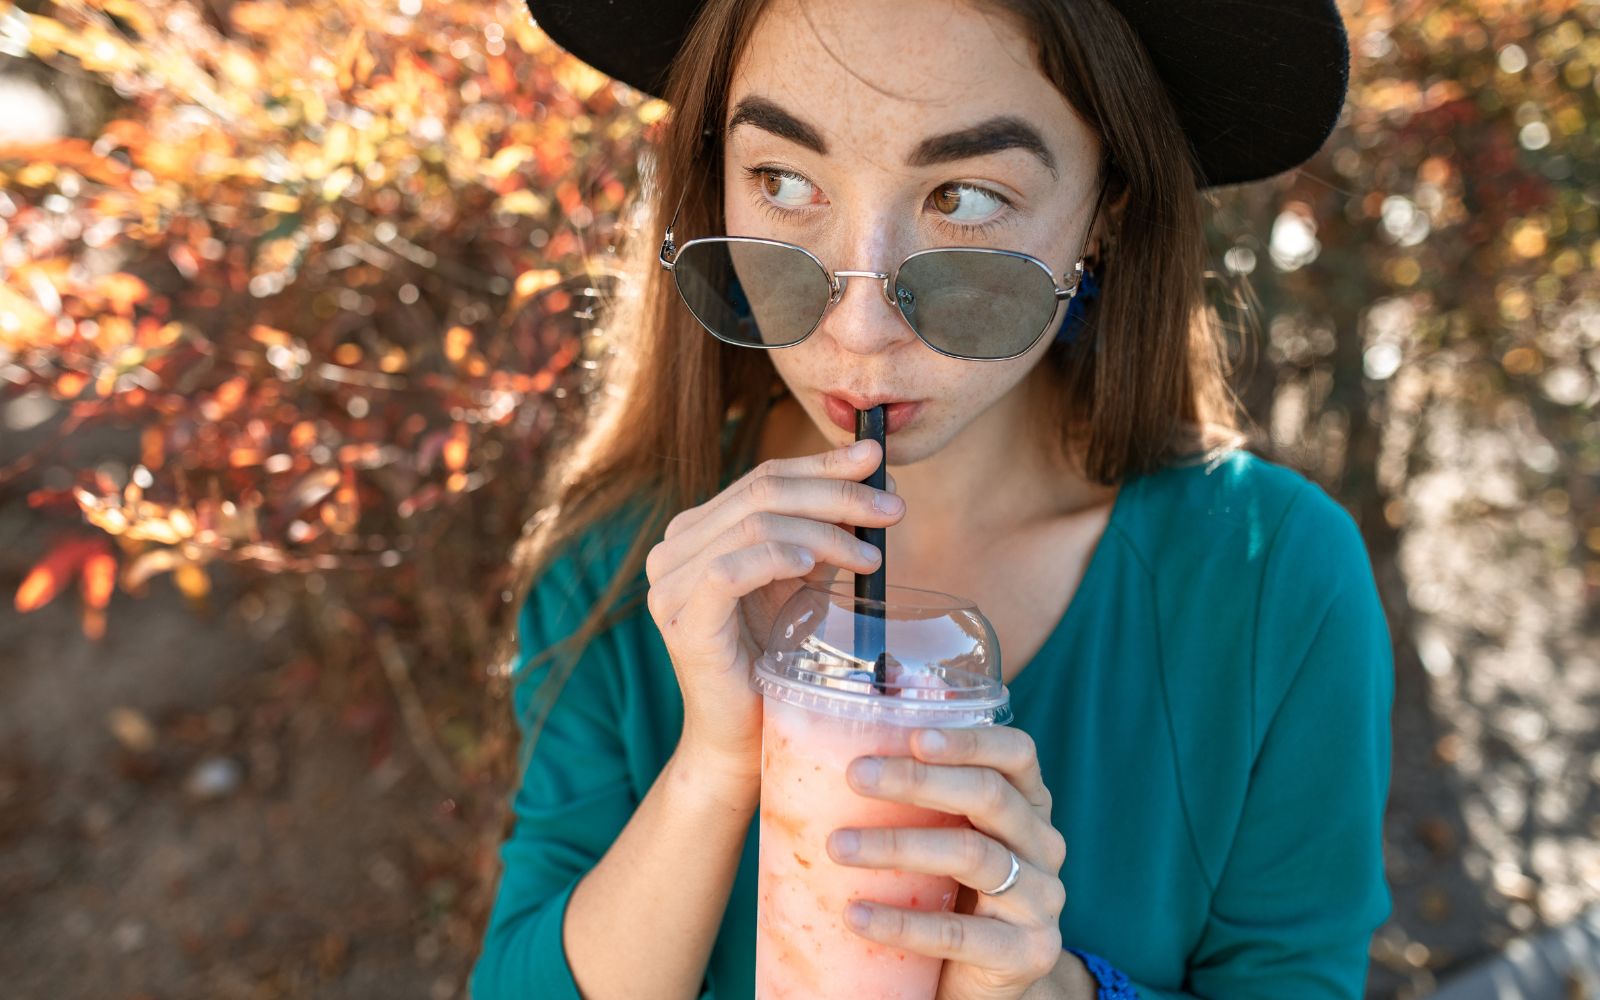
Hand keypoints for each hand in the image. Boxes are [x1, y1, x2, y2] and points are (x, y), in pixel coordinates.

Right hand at [643, 439, 903, 778]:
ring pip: (753, 524)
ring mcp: (669, 583)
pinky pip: (728, 568)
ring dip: (822, 530)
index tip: (879, 462)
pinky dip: (776, 557)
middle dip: (836, 492)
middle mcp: (674, 548)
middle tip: (891, 507)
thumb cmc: (772, 663)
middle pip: (762, 492)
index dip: (824, 464)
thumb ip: (823, 532)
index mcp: (698, 531)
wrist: (741, 740)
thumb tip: (874, 478)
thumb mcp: (801, 584)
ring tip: (871, 555)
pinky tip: (814, 564)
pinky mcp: (679, 619)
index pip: (765, 478)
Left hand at [825, 726, 1067, 999]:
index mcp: (1027, 804)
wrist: (976, 983)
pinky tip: (855, 913)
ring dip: (898, 845)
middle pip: (989, 796)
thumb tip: (828, 746)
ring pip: (973, 855)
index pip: (1017, 754)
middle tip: (854, 775)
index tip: (914, 736)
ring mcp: (1041, 900)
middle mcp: (1043, 845)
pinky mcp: (1025, 953)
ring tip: (836, 845)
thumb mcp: (943, 837)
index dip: (970, 740)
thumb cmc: (948, 894)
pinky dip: (902, 922)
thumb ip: (914, 797)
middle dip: (917, 781)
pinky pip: (959, 933)